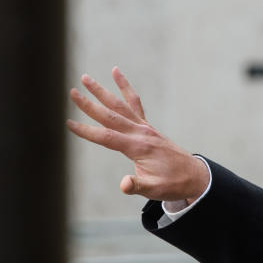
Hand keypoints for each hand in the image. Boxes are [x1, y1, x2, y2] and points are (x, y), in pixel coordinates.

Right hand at [67, 67, 209, 201]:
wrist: (194, 176)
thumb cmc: (172, 183)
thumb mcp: (154, 189)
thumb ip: (137, 186)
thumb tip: (124, 185)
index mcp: (139, 147)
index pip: (107, 137)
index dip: (87, 131)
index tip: (68, 123)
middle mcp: (141, 133)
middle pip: (110, 115)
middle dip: (90, 105)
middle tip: (72, 92)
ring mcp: (145, 127)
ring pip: (120, 105)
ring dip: (102, 91)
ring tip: (86, 78)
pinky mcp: (148, 127)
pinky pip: (134, 103)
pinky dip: (125, 88)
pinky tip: (116, 73)